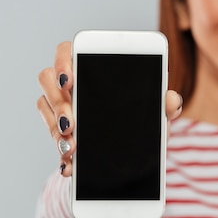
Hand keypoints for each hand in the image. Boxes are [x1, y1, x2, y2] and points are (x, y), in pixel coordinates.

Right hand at [36, 41, 183, 176]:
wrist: (132, 154)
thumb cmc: (142, 119)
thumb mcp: (155, 114)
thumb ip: (164, 104)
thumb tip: (172, 100)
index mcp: (92, 67)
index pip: (66, 51)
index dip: (62, 62)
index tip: (69, 80)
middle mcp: (70, 82)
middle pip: (47, 79)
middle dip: (57, 103)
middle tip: (71, 124)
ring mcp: (59, 105)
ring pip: (44, 107)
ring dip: (55, 128)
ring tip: (72, 147)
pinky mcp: (58, 130)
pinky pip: (51, 138)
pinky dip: (61, 153)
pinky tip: (71, 166)